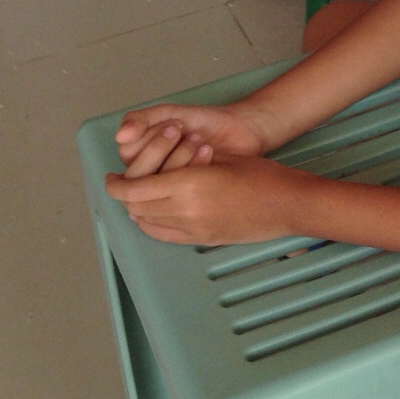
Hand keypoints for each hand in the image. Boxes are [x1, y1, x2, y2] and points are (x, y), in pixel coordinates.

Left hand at [104, 153, 312, 244]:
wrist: (289, 204)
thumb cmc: (261, 175)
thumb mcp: (220, 158)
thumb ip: (184, 164)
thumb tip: (158, 169)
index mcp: (189, 184)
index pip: (135, 189)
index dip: (116, 185)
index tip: (111, 178)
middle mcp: (186, 211)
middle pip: (135, 208)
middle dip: (124, 196)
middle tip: (121, 184)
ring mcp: (195, 229)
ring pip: (148, 223)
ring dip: (137, 210)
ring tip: (138, 198)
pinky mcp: (203, 240)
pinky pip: (165, 236)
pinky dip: (152, 225)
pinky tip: (155, 215)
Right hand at [115, 102, 275, 175]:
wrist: (239, 130)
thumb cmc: (202, 121)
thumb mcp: (169, 113)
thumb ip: (142, 120)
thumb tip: (120, 136)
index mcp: (138, 155)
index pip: (128, 153)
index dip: (149, 137)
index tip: (174, 123)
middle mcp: (149, 174)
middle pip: (139, 172)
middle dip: (162, 148)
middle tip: (183, 130)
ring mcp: (169, 187)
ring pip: (159, 182)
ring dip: (179, 157)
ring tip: (200, 140)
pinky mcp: (188, 196)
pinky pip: (180, 190)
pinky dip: (193, 168)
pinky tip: (208, 153)